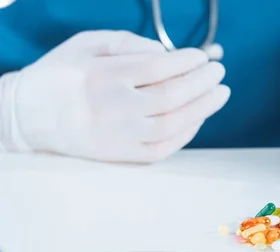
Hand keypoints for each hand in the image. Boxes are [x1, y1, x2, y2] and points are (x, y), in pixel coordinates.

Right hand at [0, 30, 229, 161]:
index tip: (203, 57)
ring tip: (220, 94)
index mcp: (103, 75)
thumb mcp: (86, 44)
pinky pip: (163, 148)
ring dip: (203, 108)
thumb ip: (127, 43)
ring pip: (173, 124)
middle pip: (171, 96)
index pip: (158, 67)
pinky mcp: (123, 155)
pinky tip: (199, 118)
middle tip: (219, 73)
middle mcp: (114, 107)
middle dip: (203, 83)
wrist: (32, 116)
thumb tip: (167, 53)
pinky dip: (187, 134)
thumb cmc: (62, 73)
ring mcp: (120, 135)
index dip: (187, 62)